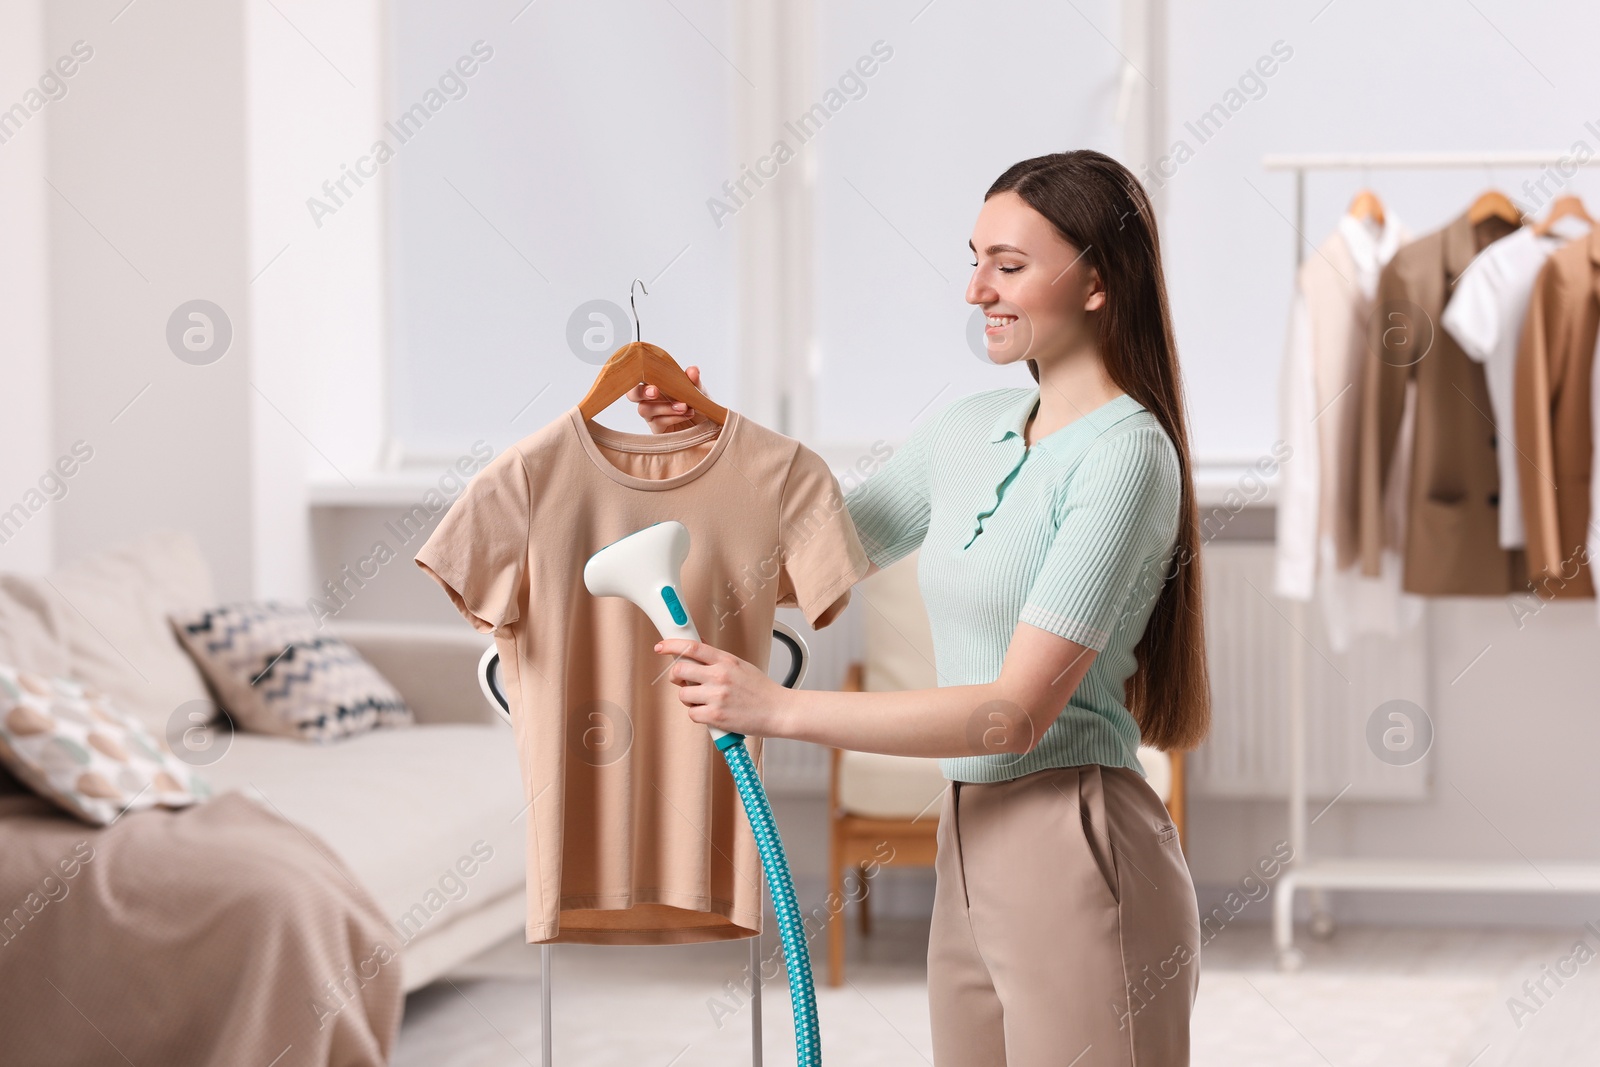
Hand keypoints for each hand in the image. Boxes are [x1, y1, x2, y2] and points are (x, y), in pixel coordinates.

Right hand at [626, 366, 706, 433]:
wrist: (707, 426)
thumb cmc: (698, 406)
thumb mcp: (699, 392)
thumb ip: (694, 381)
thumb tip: (693, 370)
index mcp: (657, 384)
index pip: (641, 377)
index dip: (639, 374)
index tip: (649, 372)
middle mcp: (651, 399)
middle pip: (632, 394)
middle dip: (641, 392)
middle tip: (655, 391)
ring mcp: (653, 414)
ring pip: (644, 409)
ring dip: (664, 407)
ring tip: (684, 406)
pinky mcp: (657, 429)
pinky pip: (657, 422)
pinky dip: (672, 417)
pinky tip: (686, 414)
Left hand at [654, 638, 793, 738]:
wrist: (779, 711)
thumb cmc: (762, 690)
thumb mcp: (741, 666)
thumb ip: (718, 659)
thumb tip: (698, 647)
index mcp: (726, 661)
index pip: (692, 647)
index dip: (672, 645)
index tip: (661, 646)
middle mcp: (719, 676)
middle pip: (679, 670)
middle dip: (676, 676)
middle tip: (684, 681)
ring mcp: (716, 697)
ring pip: (683, 695)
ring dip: (689, 698)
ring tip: (705, 700)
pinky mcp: (715, 717)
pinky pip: (692, 714)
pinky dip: (698, 715)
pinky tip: (711, 713)